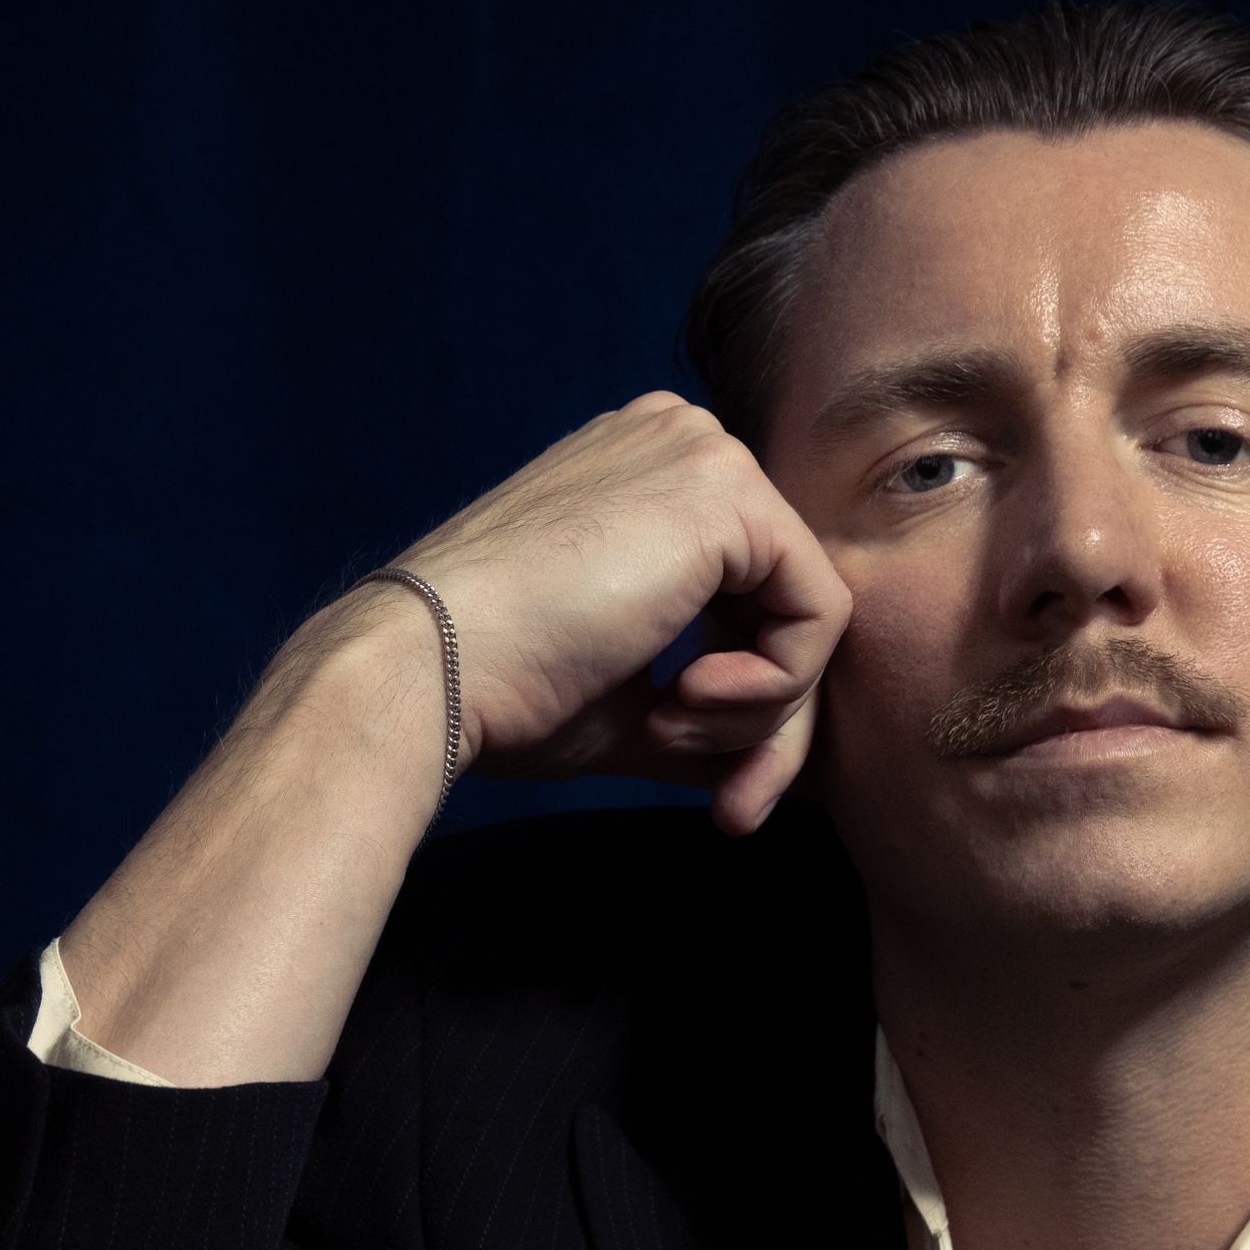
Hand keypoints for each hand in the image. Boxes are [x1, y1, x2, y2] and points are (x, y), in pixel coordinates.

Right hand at [383, 390, 850, 833]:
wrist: (428, 669)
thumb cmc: (504, 688)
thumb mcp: (634, 704)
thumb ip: (719, 712)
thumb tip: (793, 772)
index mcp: (650, 477)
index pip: (754, 596)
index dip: (749, 705)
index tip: (711, 783)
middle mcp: (683, 444)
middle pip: (790, 602)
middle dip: (770, 722)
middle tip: (728, 804)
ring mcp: (706, 456)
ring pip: (811, 612)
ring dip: (760, 711)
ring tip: (670, 728)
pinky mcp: (728, 494)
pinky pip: (821, 614)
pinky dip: (774, 689)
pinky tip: (685, 699)